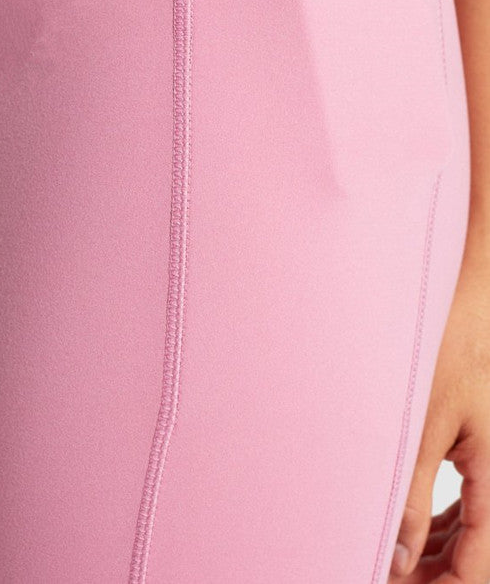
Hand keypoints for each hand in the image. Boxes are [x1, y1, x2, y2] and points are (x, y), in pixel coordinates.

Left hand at [389, 235, 489, 582]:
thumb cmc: (444, 352)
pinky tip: (401, 526)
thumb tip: (395, 558)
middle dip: (428, 573)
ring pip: (466, 531)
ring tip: (382, 557)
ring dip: (429, 551)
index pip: (476, 566)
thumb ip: (407, 493)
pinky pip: (463, 503)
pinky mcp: (472, 447)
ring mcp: (488, 463)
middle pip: (471, 553)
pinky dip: (433, 522)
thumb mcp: (419, 425)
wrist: (462, 302)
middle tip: (379, 570)